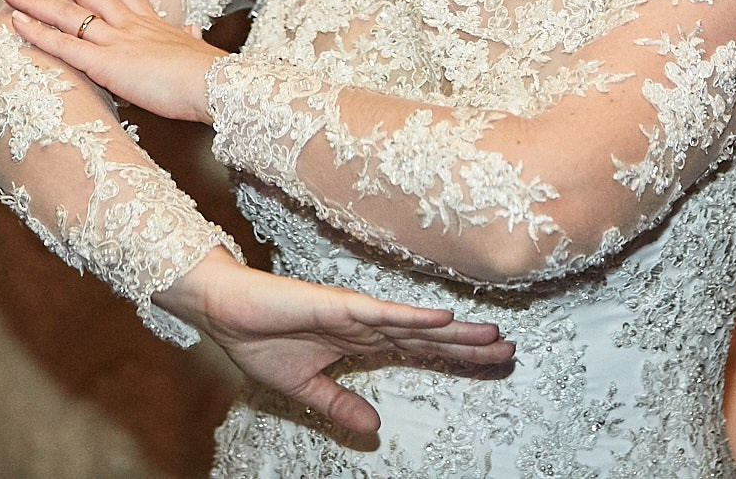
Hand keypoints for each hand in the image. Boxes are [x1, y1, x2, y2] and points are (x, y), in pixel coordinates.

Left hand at [2, 0, 223, 122]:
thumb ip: (189, 38)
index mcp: (151, 22)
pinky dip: (38, 33)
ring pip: (68, 14)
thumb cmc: (211, 76)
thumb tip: (192, 29)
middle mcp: (130, 24)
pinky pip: (65, 45)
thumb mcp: (198, 51)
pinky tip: (15, 21)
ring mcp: (116, 41)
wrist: (216, 85)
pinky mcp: (107, 64)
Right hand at [156, 249, 511, 433]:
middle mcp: (368, 324)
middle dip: (470, 346)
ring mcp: (356, 312)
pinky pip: (382, 312)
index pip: (420, 351)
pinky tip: (443, 318)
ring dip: (454, 331)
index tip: (494, 363)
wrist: (224, 312)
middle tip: (511, 352)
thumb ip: (341, 405)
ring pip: (415, 324)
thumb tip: (374, 430)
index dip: (457, 357)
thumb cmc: (259, 341)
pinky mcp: (338, 305)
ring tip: (492, 335)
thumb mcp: (305, 388)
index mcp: (362, 342)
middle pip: (429, 338)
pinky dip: (412, 316)